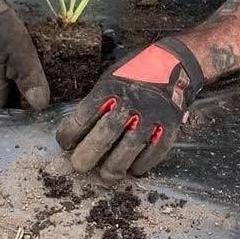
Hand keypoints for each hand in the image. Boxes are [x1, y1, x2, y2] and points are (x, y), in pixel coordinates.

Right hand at [0, 0, 48, 110]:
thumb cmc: (0, 30)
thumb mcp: (22, 56)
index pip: (1, 107)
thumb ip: (30, 81)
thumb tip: (40, 106)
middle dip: (12, 94)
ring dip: (7, 80)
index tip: (32, 103)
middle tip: (32, 88)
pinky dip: (1, 66)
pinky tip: (11, 59)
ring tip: (25, 74)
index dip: (16, 108)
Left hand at [56, 38, 203, 177]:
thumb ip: (96, 105)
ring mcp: (152, 115)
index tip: (65, 145)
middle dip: (89, 154)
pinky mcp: (169, 125)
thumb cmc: (134, 74)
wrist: (174, 63)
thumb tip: (77, 134)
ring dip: (115, 166)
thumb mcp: (109, 80)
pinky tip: (134, 169)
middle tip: (79, 166)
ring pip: (130, 147)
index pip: (83, 116)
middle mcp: (130, 102)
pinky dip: (144, 163)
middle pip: (106, 134)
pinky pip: (156, 150)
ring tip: (107, 175)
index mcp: (110, 89)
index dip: (70, 134)